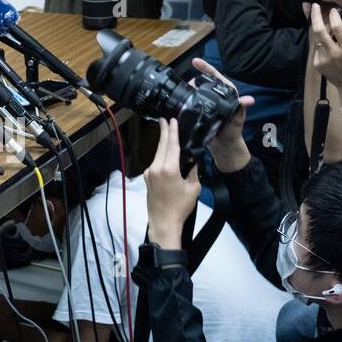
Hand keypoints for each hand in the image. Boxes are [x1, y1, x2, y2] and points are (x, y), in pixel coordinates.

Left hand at [145, 118, 201, 248]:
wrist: (163, 222)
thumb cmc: (180, 207)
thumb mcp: (193, 188)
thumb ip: (193, 171)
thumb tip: (193, 161)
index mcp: (169, 169)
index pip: (172, 145)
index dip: (173, 131)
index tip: (172, 120)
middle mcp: (156, 168)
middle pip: (162, 146)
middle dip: (164, 132)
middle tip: (165, 119)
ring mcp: (149, 173)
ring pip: (158, 154)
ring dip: (163, 143)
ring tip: (167, 132)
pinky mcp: (147, 178)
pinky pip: (156, 162)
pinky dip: (162, 155)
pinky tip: (166, 152)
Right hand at [191, 57, 254, 172]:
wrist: (223, 146)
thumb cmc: (232, 132)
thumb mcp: (237, 120)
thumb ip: (240, 109)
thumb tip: (249, 100)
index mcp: (227, 93)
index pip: (216, 76)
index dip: (205, 68)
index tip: (195, 62)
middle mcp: (217, 95)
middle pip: (203, 81)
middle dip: (194, 80)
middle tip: (187, 86)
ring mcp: (208, 102)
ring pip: (196, 90)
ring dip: (189, 90)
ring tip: (183, 94)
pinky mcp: (200, 109)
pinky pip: (192, 101)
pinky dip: (186, 99)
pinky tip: (180, 100)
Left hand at [309, 4, 341, 99]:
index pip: (336, 27)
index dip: (333, 15)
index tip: (333, 10)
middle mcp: (334, 54)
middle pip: (319, 31)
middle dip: (315, 16)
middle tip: (314, 6)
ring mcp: (324, 60)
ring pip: (317, 38)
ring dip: (320, 30)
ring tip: (324, 24)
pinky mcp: (317, 64)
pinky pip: (317, 48)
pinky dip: (321, 43)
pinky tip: (328, 44)